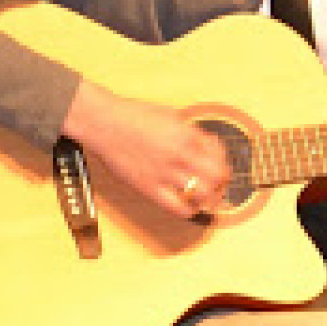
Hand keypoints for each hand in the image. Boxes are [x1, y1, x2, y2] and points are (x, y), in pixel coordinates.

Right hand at [61, 80, 230, 218]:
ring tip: (206, 196)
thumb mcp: (171, 116)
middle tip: (217, 182)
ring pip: (203, 195)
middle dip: (222, 181)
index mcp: (187, 136)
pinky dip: (189, 209)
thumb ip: (190, 133)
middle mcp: (180, 156)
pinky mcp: (150, 189)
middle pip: (218, 177)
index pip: (219, 155)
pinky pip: (179, 208)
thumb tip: (205, 146)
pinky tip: (188, 204)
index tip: (217, 162)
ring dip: (209, 197)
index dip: (222, 160)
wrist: (104, 123)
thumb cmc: (133, 116)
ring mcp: (165, 174)